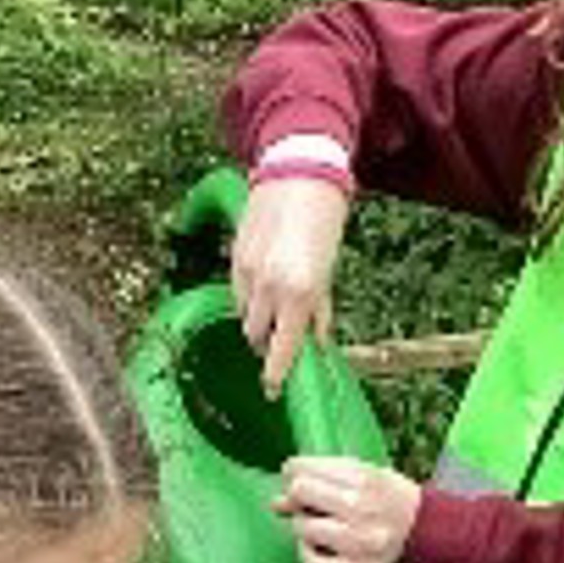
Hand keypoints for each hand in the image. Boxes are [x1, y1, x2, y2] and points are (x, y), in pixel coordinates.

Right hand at [231, 176, 350, 397]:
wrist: (299, 172)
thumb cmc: (324, 220)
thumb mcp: (329, 269)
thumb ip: (318, 308)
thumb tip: (315, 339)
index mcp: (299, 293)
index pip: (282, 349)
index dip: (275, 374)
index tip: (271, 390)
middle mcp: (269, 287)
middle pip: (256, 336)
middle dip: (267, 341)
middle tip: (281, 337)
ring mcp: (247, 271)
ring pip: (244, 314)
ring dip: (257, 319)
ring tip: (274, 305)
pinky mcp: (234, 256)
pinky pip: (237, 291)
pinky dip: (249, 296)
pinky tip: (264, 281)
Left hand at [276, 453, 420, 562]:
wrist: (425, 528)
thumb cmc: (389, 497)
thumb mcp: (363, 473)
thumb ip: (321, 478)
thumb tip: (276, 501)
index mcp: (362, 478)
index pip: (301, 469)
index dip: (293, 473)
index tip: (300, 480)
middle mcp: (360, 508)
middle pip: (299, 493)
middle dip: (297, 497)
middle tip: (310, 504)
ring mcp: (358, 541)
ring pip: (303, 528)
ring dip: (304, 527)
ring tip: (321, 526)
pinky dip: (308, 555)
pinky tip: (316, 547)